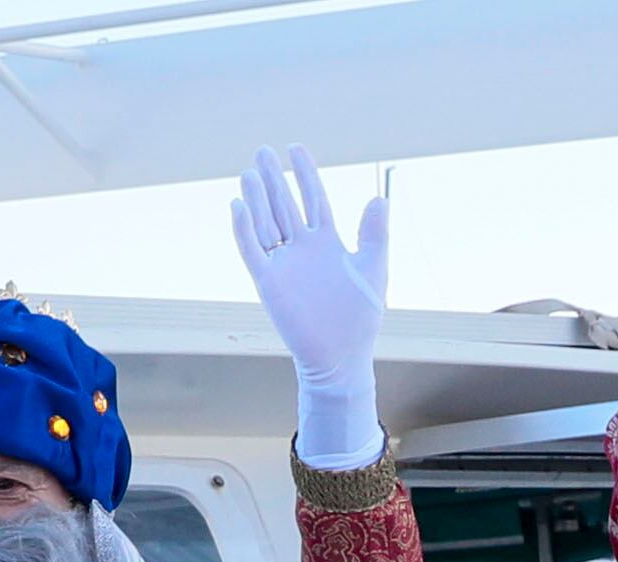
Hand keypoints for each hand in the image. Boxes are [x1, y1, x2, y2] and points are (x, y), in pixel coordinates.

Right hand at [231, 145, 388, 469]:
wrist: (340, 356)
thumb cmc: (360, 318)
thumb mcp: (373, 270)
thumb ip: (374, 234)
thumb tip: (378, 198)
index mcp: (328, 243)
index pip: (314, 199)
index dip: (305, 174)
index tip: (295, 148)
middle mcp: (303, 250)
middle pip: (284, 205)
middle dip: (275, 178)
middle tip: (263, 150)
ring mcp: (284, 265)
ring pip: (267, 222)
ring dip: (258, 197)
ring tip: (250, 169)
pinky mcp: (269, 283)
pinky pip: (252, 251)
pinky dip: (244, 229)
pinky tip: (238, 204)